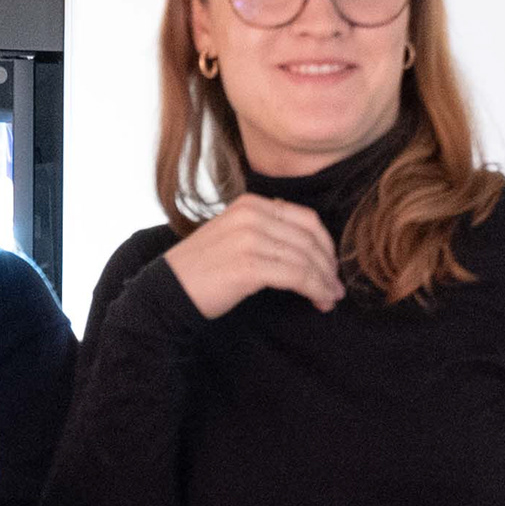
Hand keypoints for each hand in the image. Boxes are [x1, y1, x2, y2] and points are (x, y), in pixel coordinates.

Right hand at [162, 195, 345, 318]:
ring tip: (329, 299)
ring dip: (325, 282)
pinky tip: (319, 302)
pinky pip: (297, 276)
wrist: (168, 290)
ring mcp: (250, 239)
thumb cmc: (201, 270)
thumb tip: (306, 247)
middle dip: (329, 266)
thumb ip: (265, 230)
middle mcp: (251, 215)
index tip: (331, 268)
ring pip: (306, 259)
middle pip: (310, 238)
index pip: (305, 218)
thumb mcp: (233, 235)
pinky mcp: (249, 266)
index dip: (326, 245)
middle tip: (336, 289)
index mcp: (250, 203)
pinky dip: (315, 290)